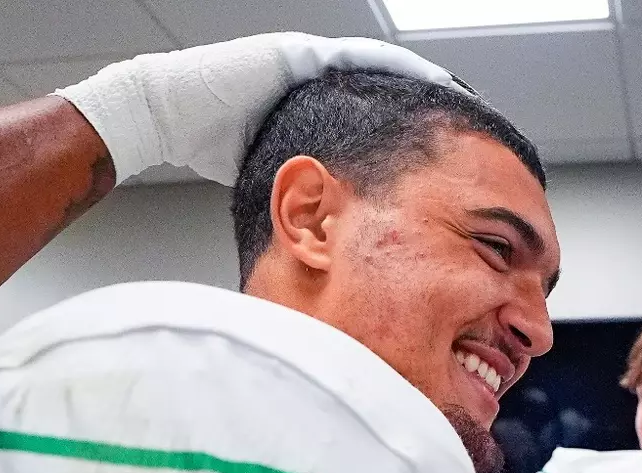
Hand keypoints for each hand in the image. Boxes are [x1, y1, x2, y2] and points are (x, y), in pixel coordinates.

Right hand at [56, 34, 460, 183]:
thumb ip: (305, 204)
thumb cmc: (209, 144)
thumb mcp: (271, 183)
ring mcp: (314, 68)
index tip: (450, 165)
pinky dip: (398, 70)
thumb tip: (332, 250)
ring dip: (422, 93)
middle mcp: (321, 95)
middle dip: (429, 121)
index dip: (416, 147)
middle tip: (472, 137)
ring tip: (463, 109)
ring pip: (384, 80)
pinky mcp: (307, 54)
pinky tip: (432, 83)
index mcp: (318, 122)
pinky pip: (364, 58)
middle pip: (389, 107)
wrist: (169, 109)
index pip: (381, 135)